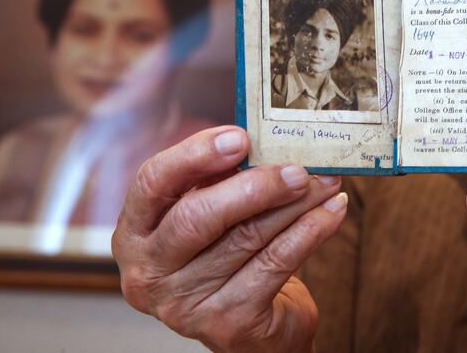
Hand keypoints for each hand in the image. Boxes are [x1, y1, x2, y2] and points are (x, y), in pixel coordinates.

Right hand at [112, 126, 346, 352]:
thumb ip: (221, 182)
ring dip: (295, 204)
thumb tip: (268, 143)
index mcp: (134, 234)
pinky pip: (276, 263)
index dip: (195, 155)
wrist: (253, 328)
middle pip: (198, 216)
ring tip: (325, 182)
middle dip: (255, 186)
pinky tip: (332, 211)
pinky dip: (311, 231)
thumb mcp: (211, 217)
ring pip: (247, 237)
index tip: (240, 138)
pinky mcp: (228, 323)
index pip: (152, 183)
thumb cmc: (227, 257)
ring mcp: (184, 305)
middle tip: (297, 168)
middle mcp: (148, 273)